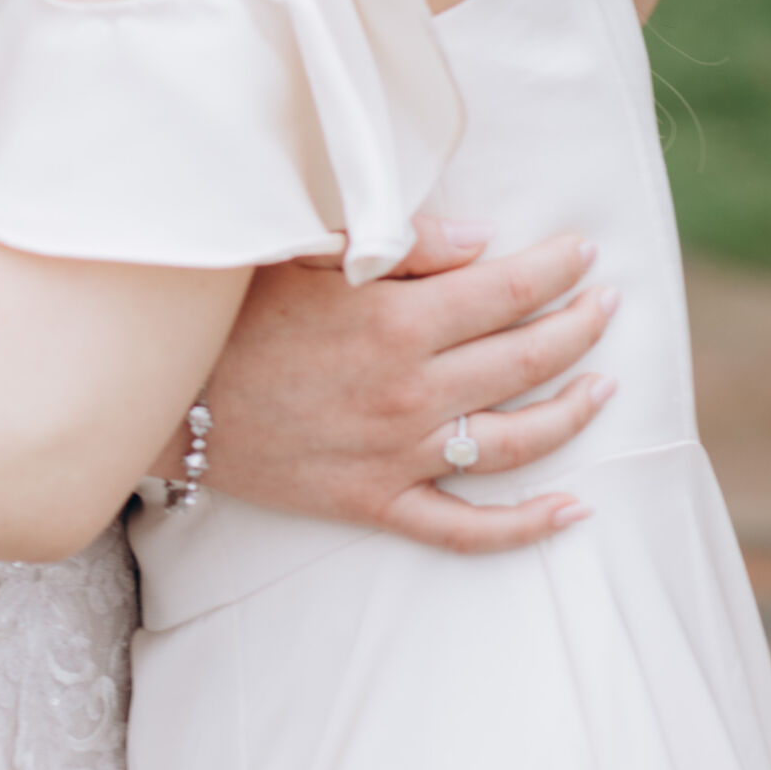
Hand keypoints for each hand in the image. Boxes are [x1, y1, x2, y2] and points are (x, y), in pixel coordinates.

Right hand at [202, 218, 617, 554]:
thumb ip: (402, 243)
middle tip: (608, 304)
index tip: (585, 251)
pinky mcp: (376, 502)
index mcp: (396, 320)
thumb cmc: (230, 308)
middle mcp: (411, 391)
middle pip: (527, 359)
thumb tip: (485, 241)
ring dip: (573, 411)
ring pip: (517, 441)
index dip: (557, 268)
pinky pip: (466, 528)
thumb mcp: (305, 250)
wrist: (162, 393)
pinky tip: (573, 510)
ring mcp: (398, 454)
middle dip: (580, 326)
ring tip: (606, 385)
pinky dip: (527, 527)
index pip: (508, 290)